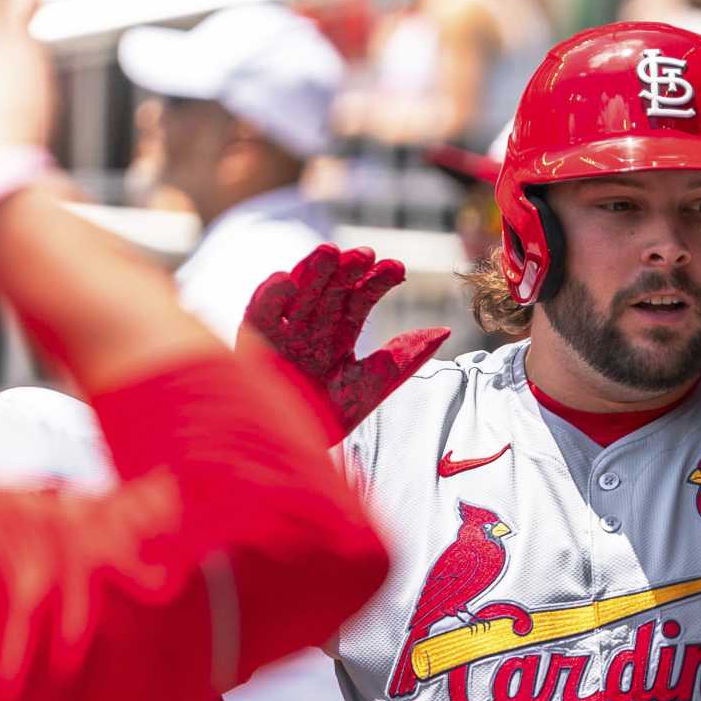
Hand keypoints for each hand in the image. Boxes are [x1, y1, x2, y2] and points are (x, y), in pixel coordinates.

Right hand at [239, 243, 448, 434]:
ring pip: (300, 292)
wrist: (293, 449)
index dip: (377, 282)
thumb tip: (445, 330)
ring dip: (313, 271)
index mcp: (339, 335)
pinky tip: (287, 279)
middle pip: (331, 289)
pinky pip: (261, 311)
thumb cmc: (330, 417)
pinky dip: (271, 295)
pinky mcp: (255, 339)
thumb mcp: (373, 384)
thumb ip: (405, 357)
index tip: (398, 268)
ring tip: (330, 251)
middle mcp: (312, 327)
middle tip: (366, 253)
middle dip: (347, 270)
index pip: (360, 299)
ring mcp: (284, 330)